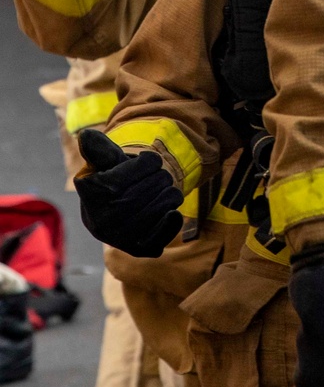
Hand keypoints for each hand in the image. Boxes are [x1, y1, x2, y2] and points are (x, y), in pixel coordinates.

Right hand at [74, 129, 182, 256]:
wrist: (108, 216)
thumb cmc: (110, 181)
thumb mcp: (102, 162)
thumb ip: (98, 148)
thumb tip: (87, 136)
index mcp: (93, 191)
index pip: (144, 166)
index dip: (149, 161)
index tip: (148, 162)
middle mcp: (103, 218)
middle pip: (155, 183)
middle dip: (161, 176)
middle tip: (158, 177)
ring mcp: (120, 237)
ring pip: (165, 203)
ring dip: (171, 193)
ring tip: (163, 192)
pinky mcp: (138, 250)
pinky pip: (166, 232)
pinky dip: (173, 219)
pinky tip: (170, 211)